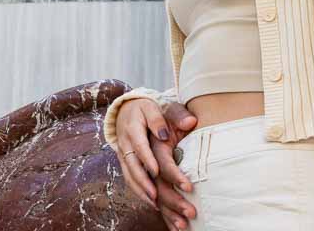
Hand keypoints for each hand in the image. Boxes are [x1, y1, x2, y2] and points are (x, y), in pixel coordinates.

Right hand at [114, 99, 197, 227]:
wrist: (126, 111)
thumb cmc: (146, 109)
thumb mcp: (158, 106)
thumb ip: (172, 115)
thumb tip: (189, 123)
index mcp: (133, 128)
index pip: (140, 146)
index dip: (148, 159)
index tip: (157, 172)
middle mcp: (126, 144)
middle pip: (134, 167)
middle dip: (146, 184)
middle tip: (159, 198)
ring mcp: (124, 155)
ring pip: (130, 177)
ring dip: (142, 193)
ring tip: (157, 206)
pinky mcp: (126, 164)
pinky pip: (130, 181)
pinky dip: (140, 194)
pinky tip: (154, 204)